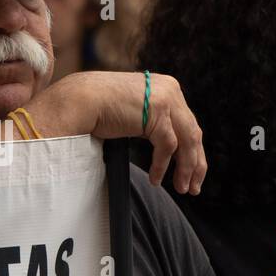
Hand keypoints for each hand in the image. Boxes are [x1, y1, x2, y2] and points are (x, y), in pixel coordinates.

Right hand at [21, 70, 206, 191]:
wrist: (80, 98)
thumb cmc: (97, 107)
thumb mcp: (133, 111)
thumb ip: (150, 119)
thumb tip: (165, 146)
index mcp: (165, 87)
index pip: (188, 123)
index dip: (192, 151)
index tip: (191, 172)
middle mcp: (170, 90)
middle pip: (193, 132)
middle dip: (195, 163)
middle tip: (193, 187)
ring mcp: (165, 99)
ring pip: (187, 141)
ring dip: (185, 168)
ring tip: (181, 188)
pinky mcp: (157, 112)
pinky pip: (168, 145)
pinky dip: (163, 165)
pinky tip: (156, 179)